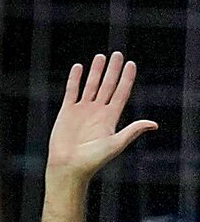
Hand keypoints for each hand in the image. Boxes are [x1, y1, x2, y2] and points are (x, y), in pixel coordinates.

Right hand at [46, 53, 157, 183]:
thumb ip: (132, 131)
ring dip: (95, 71)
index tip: (131, 64)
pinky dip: (74, 79)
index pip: (121, 92)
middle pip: (108, 85)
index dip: (127, 78)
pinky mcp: (66, 112)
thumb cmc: (93, 160)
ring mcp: (82, 110)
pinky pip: (71, 92)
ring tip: (100, 56)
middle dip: (113, 70)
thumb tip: (153, 124)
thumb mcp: (115, 144)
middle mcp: (98, 111)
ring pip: (90, 86)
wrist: (68, 167)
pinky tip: (78, 68)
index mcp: (111, 117)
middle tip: (117, 54)